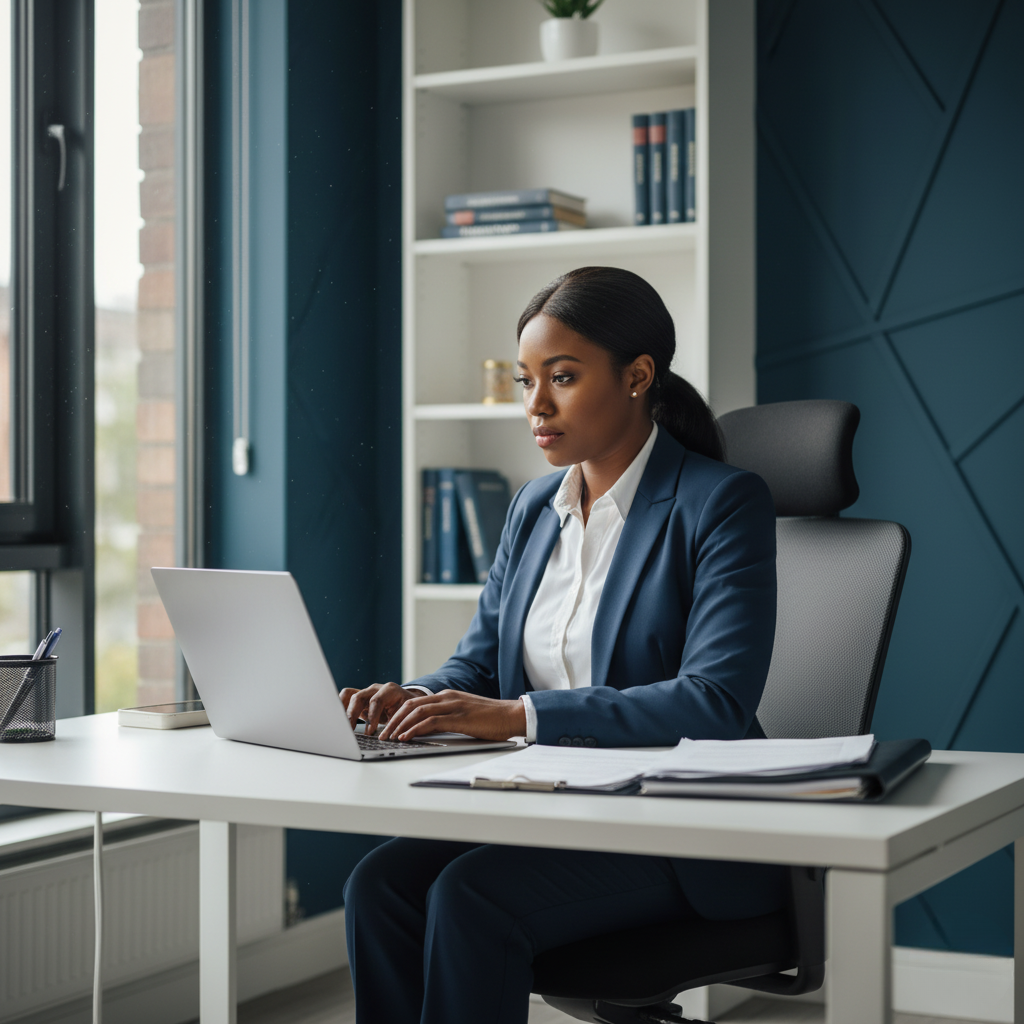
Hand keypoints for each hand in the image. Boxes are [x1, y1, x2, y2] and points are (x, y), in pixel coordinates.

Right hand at [339, 682, 415, 734]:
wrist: (407, 702)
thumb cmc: (407, 710)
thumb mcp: (406, 716)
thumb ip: (396, 724)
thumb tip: (387, 738)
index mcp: (390, 691)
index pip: (376, 701)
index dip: (372, 716)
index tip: (369, 732)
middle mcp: (376, 689)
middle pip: (359, 697)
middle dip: (352, 714)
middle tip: (349, 731)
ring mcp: (366, 692)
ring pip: (349, 695)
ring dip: (343, 710)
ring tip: (340, 725)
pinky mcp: (360, 699)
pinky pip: (346, 698)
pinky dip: (341, 708)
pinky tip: (339, 720)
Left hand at [378, 689, 526, 741]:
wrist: (511, 715)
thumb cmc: (491, 719)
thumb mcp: (464, 715)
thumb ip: (447, 718)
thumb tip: (428, 731)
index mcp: (447, 696)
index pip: (415, 702)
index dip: (398, 714)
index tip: (387, 727)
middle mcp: (447, 697)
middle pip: (411, 705)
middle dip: (393, 720)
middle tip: (382, 733)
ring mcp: (452, 705)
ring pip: (417, 712)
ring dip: (400, 726)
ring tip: (389, 737)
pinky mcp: (458, 717)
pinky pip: (430, 722)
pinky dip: (414, 729)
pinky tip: (406, 737)